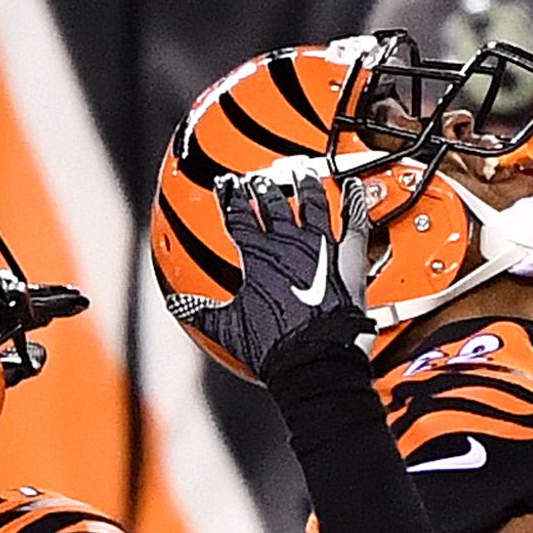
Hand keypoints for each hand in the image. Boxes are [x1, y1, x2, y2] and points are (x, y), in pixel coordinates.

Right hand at [170, 170, 372, 381]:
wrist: (315, 358)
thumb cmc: (275, 348)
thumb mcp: (229, 329)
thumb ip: (201, 311)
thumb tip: (179, 305)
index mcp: (257, 257)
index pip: (238, 217)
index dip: (231, 199)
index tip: (228, 185)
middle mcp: (287, 244)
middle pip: (273, 205)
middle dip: (263, 189)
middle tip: (258, 179)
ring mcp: (319, 247)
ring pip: (312, 203)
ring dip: (305, 186)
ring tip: (302, 174)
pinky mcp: (347, 257)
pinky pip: (354, 220)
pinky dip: (354, 200)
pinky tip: (354, 186)